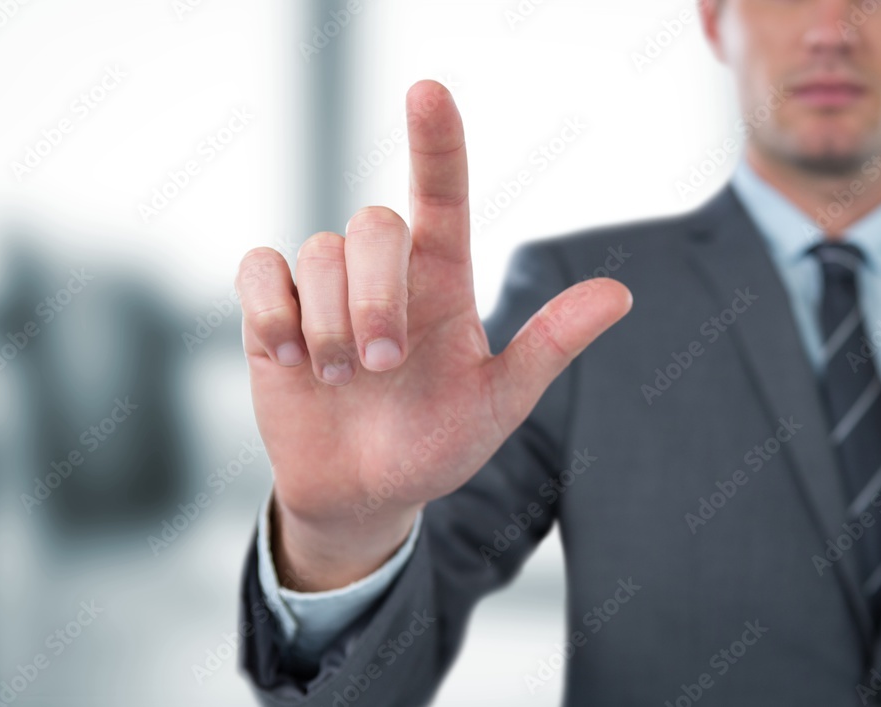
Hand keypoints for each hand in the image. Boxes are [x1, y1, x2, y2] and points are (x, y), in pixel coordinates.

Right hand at [236, 80, 631, 589]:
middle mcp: (386, 271)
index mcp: (443, 278)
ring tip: (343, 379)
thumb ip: (549, 346)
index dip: (436, 140)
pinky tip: (290, 359)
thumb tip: (621, 293)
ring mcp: (324, 287)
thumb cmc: (435, 444)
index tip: (427, 91)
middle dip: (375, 298)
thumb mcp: (498, 403)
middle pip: (372, 225)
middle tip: (383, 366)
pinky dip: (272, 312)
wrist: (364, 490)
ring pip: (316, 251)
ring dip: (328, 325)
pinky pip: (259, 268)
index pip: (441, 191)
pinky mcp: (272, 307)